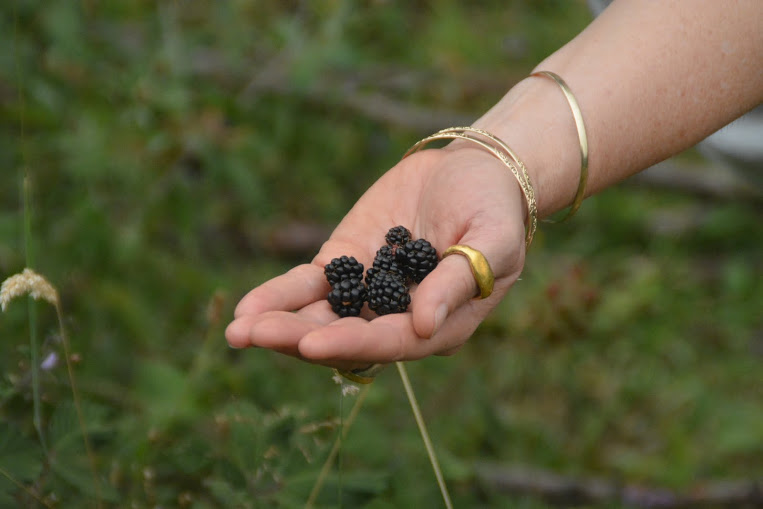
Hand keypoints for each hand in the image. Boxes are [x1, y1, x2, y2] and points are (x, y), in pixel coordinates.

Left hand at [225, 146, 527, 370]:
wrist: (473, 169)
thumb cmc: (494, 204)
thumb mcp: (492, 237)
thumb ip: (459, 280)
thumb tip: (424, 325)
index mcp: (438, 323)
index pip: (390, 342)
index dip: (350, 344)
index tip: (309, 344)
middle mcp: (397, 317)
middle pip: (343, 338)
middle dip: (296, 338)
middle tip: (252, 335)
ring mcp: (367, 292)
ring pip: (317, 317)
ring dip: (278, 324)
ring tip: (235, 330)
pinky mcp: (346, 263)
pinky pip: (308, 285)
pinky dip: (279, 295)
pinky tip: (247, 308)